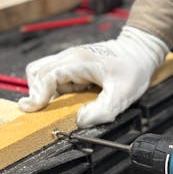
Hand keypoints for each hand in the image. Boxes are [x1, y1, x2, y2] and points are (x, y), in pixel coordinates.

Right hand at [18, 27, 168, 127]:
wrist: (138, 52)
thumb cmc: (132, 69)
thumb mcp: (123, 95)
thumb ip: (101, 112)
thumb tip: (79, 121)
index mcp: (80, 62)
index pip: (47, 75)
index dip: (38, 94)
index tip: (33, 109)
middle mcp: (70, 57)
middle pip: (37, 72)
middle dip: (38, 94)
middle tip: (45, 111)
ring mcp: (68, 58)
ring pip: (40, 72)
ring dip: (43, 90)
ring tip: (59, 104)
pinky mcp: (70, 64)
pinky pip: (51, 74)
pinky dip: (51, 88)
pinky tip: (67, 96)